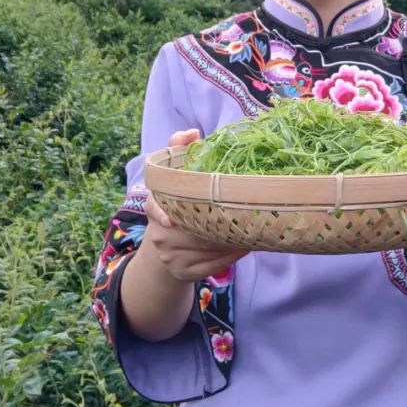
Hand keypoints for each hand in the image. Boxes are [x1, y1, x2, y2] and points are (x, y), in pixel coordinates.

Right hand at [142, 128, 250, 282]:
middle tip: (245, 212)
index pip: (154, 209)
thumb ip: (179, 150)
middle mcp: (160, 234)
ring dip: (230, 239)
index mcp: (156, 208)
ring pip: (206, 249)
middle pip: (192, 231)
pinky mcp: (184, 273)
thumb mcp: (174, 176)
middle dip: (218, 223)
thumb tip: (191, 132)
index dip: (162, 214)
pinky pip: (213, 265)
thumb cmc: (177, 203)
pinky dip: (231, 255)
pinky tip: (245, 245)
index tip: (171, 220)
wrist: (166, 248)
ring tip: (251, 227)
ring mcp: (171, 257)